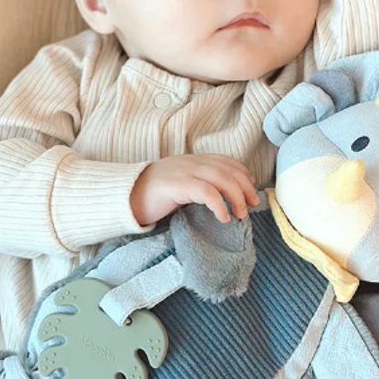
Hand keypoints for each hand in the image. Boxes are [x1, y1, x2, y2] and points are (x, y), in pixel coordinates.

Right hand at [129, 154, 259, 225]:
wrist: (125, 196)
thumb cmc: (153, 196)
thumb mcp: (180, 185)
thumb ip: (198, 185)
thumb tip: (221, 197)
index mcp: (192, 161)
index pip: (225, 160)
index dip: (242, 172)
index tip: (252, 186)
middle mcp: (191, 162)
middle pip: (228, 169)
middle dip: (245, 187)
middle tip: (253, 204)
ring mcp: (184, 172)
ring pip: (221, 178)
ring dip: (237, 197)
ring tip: (241, 214)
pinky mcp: (177, 185)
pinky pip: (206, 192)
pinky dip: (220, 204)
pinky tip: (224, 217)